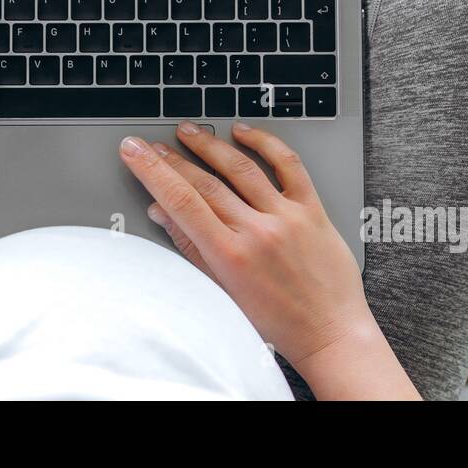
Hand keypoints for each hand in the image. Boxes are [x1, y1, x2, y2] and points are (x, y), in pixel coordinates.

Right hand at [119, 121, 418, 398]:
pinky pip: (288, 165)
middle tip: (151, 143)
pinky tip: (243, 132)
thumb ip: (191, 249)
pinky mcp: (313, 210)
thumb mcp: (222, 293)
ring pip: (241, 167)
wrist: (332, 335)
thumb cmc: (278, 324)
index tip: (135, 152)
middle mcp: (258, 232)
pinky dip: (264, 143)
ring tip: (188, 132)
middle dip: (171, 158)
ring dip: (209, 145)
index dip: (152, 171)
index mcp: (230, 257)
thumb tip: (161, 213)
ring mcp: (287, 217)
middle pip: (204, 182)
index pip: (180, 201)